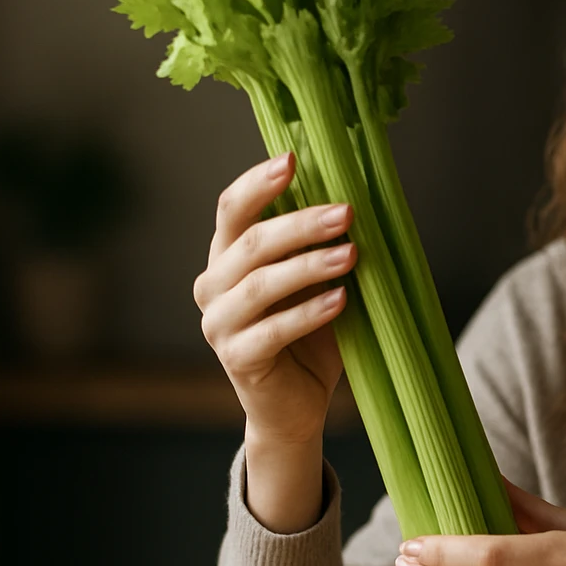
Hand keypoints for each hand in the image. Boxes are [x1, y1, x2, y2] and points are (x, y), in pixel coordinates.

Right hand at [193, 152, 356, 445]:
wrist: (295, 406)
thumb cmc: (308, 337)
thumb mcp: (314, 282)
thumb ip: (317, 246)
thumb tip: (353, 200)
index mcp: (226, 257)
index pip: (231, 209)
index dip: (258, 183)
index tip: (292, 159)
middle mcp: (212, 286)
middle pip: (251, 243)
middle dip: (301, 223)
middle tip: (347, 212)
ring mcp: (218, 324)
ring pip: (260, 284)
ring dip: (309, 265)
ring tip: (352, 254)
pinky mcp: (236, 359)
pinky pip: (273, 330)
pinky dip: (308, 313)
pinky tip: (340, 300)